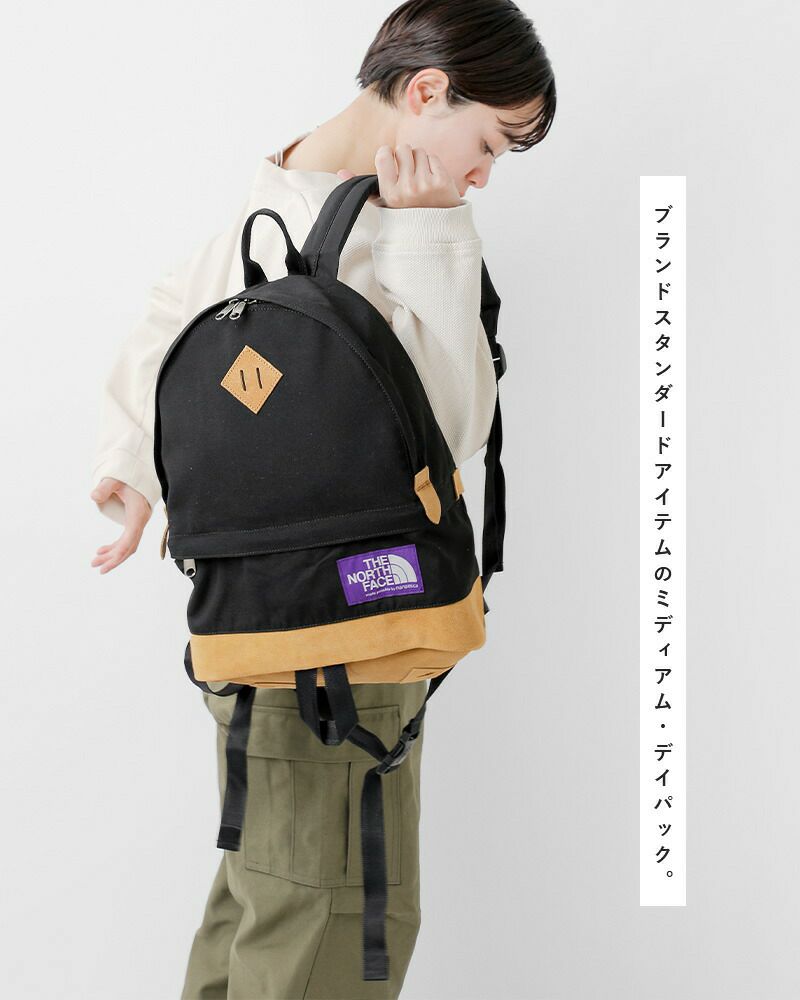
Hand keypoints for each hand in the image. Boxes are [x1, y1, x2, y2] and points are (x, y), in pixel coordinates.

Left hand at [90, 478, 151, 573]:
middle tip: (96, 566)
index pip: (129, 539)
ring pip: (128, 545)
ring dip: (113, 554)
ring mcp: (139, 522)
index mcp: (138, 513)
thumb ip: (105, 487)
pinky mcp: (134, 522)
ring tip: (95, 561)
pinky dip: (115, 547)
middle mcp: (141, 521)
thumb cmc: (127, 476)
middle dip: (113, 558)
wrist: (138, 472)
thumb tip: (94, 496)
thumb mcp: (115, 479)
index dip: (118, 554)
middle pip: (129, 546)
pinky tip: (103, 550)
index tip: (105, 565)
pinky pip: (127, 539)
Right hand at [337, 143, 461, 208]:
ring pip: (419, 151)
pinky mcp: (442, 182)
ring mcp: (426, 184)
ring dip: (419, 161)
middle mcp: (407, 188)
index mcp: (390, 193)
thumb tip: (341, 172)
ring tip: (419, 178)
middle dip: (405, 157)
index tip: (390, 161)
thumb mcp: (383, 205)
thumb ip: (364, 188)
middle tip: (408, 172)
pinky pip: (433, 158)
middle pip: (403, 148)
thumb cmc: (406, 215)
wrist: (435, 230)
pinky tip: (432, 181)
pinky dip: (433, 166)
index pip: (384, 154)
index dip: (387, 154)